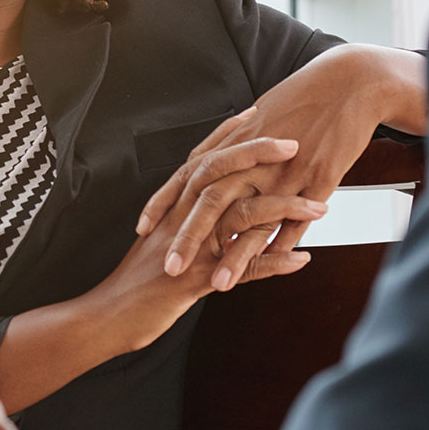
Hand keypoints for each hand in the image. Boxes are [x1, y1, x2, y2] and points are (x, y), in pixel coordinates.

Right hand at [82, 159, 324, 350]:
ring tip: (320, 206)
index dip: (228, 136)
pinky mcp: (197, 278)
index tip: (255, 114)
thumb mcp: (162, 246)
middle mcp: (180, 219)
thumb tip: (212, 217)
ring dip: (284, 209)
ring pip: (241, 215)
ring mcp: (189, 247)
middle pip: (221, 173)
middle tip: (293, 142)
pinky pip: (243, 267)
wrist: (108, 315)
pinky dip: (275, 263)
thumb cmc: (136, 283)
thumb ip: (187, 226)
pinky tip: (302, 258)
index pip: (202, 160)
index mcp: (172, 208)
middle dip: (258, 155)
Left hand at [137, 45, 426, 290]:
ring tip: (219, 284)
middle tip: (170, 268)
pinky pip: (297, 217)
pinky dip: (283, 243)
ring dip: (234, 254)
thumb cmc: (304, 99)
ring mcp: (286, 169)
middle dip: (188, 237)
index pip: (188, 177)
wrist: (349, 82)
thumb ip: (234, 146)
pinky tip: (271, 267)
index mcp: (235, 143)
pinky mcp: (319, 177)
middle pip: (211, 201)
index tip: (144, 228)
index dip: (165, 202)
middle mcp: (254, 157)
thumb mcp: (261, 119)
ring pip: (252, 216)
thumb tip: (214, 161)